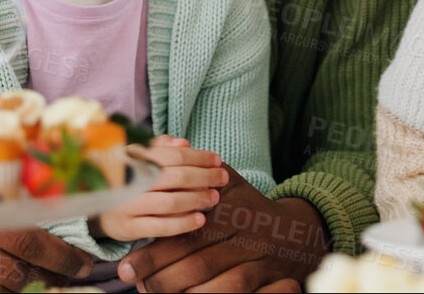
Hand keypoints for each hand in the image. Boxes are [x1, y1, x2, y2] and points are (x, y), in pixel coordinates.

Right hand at [98, 137, 228, 241]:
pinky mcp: (128, 227)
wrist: (94, 207)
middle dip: (204, 177)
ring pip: (170, 202)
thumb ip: (159, 148)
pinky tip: (200, 219)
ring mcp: (127, 205)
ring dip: (197, 199)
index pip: (173, 156)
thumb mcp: (136, 158)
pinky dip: (183, 223)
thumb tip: (184, 143)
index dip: (199, 157)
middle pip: (176, 177)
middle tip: (222, 179)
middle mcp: (130, 180)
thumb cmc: (124, 179)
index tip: (217, 160)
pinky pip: (160, 226)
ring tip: (213, 198)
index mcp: (133, 159)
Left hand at [116, 167, 326, 291]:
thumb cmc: (250, 209)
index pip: (184, 228)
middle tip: (134, 282)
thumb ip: (198, 169)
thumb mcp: (229, 183)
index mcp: (227, 206)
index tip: (125, 265)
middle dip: (159, 274)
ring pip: (214, 279)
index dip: (153, 251)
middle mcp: (241, 230)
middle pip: (195, 258)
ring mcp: (255, 255)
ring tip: (151, 292)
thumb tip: (167, 145)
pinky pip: (234, 291)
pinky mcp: (265, 277)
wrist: (297, 234)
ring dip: (179, 290)